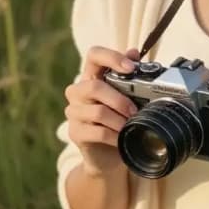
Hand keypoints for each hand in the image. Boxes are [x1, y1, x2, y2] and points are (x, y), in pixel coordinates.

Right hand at [64, 44, 140, 176]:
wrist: (109, 156)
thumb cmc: (119, 122)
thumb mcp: (128, 98)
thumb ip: (131, 77)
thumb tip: (134, 52)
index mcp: (92, 77)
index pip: (94, 55)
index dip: (111, 57)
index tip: (131, 67)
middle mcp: (78, 92)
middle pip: (95, 87)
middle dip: (119, 99)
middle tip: (135, 110)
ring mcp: (74, 112)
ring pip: (97, 111)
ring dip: (119, 120)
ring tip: (131, 126)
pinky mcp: (76, 132)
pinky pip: (98, 132)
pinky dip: (115, 136)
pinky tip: (123, 139)